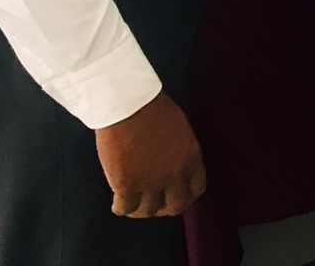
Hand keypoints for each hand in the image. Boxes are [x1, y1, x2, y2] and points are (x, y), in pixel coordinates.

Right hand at [95, 92, 206, 218]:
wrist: (127, 103)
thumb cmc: (151, 106)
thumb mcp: (179, 128)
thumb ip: (180, 151)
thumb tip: (173, 163)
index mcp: (191, 158)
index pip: (196, 189)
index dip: (185, 196)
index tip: (176, 195)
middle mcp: (174, 174)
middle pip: (175, 206)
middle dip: (165, 208)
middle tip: (155, 205)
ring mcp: (150, 182)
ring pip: (148, 211)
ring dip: (140, 210)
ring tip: (133, 205)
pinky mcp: (126, 185)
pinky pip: (125, 207)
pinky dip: (121, 208)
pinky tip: (118, 204)